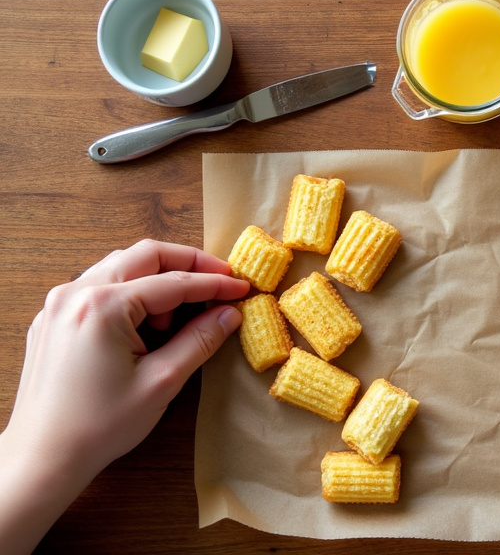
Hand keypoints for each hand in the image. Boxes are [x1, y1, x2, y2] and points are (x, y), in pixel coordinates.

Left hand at [0, 240, 249, 553]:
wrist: (43, 456)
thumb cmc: (100, 426)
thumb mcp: (161, 382)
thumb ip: (199, 341)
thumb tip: (230, 314)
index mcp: (103, 306)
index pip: (173, 282)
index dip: (214, 284)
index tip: (243, 287)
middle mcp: (75, 293)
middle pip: (144, 256)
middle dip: (187, 264)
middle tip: (220, 281)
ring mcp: (59, 304)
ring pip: (120, 267)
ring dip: (158, 280)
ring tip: (181, 314)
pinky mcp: (53, 319)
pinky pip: (99, 287)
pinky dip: (131, 294)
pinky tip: (147, 324)